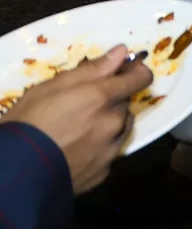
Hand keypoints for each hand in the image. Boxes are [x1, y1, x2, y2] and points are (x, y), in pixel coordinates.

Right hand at [5, 47, 148, 191]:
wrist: (14, 176)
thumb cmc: (27, 124)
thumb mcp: (49, 88)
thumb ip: (90, 70)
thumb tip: (120, 52)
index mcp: (102, 98)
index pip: (140, 79)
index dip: (135, 73)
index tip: (124, 73)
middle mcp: (113, 123)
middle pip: (124, 104)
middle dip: (110, 101)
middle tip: (82, 107)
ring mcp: (110, 151)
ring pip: (121, 128)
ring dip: (108, 124)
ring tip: (77, 130)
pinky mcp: (102, 173)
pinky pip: (109, 153)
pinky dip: (99, 149)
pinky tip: (76, 151)